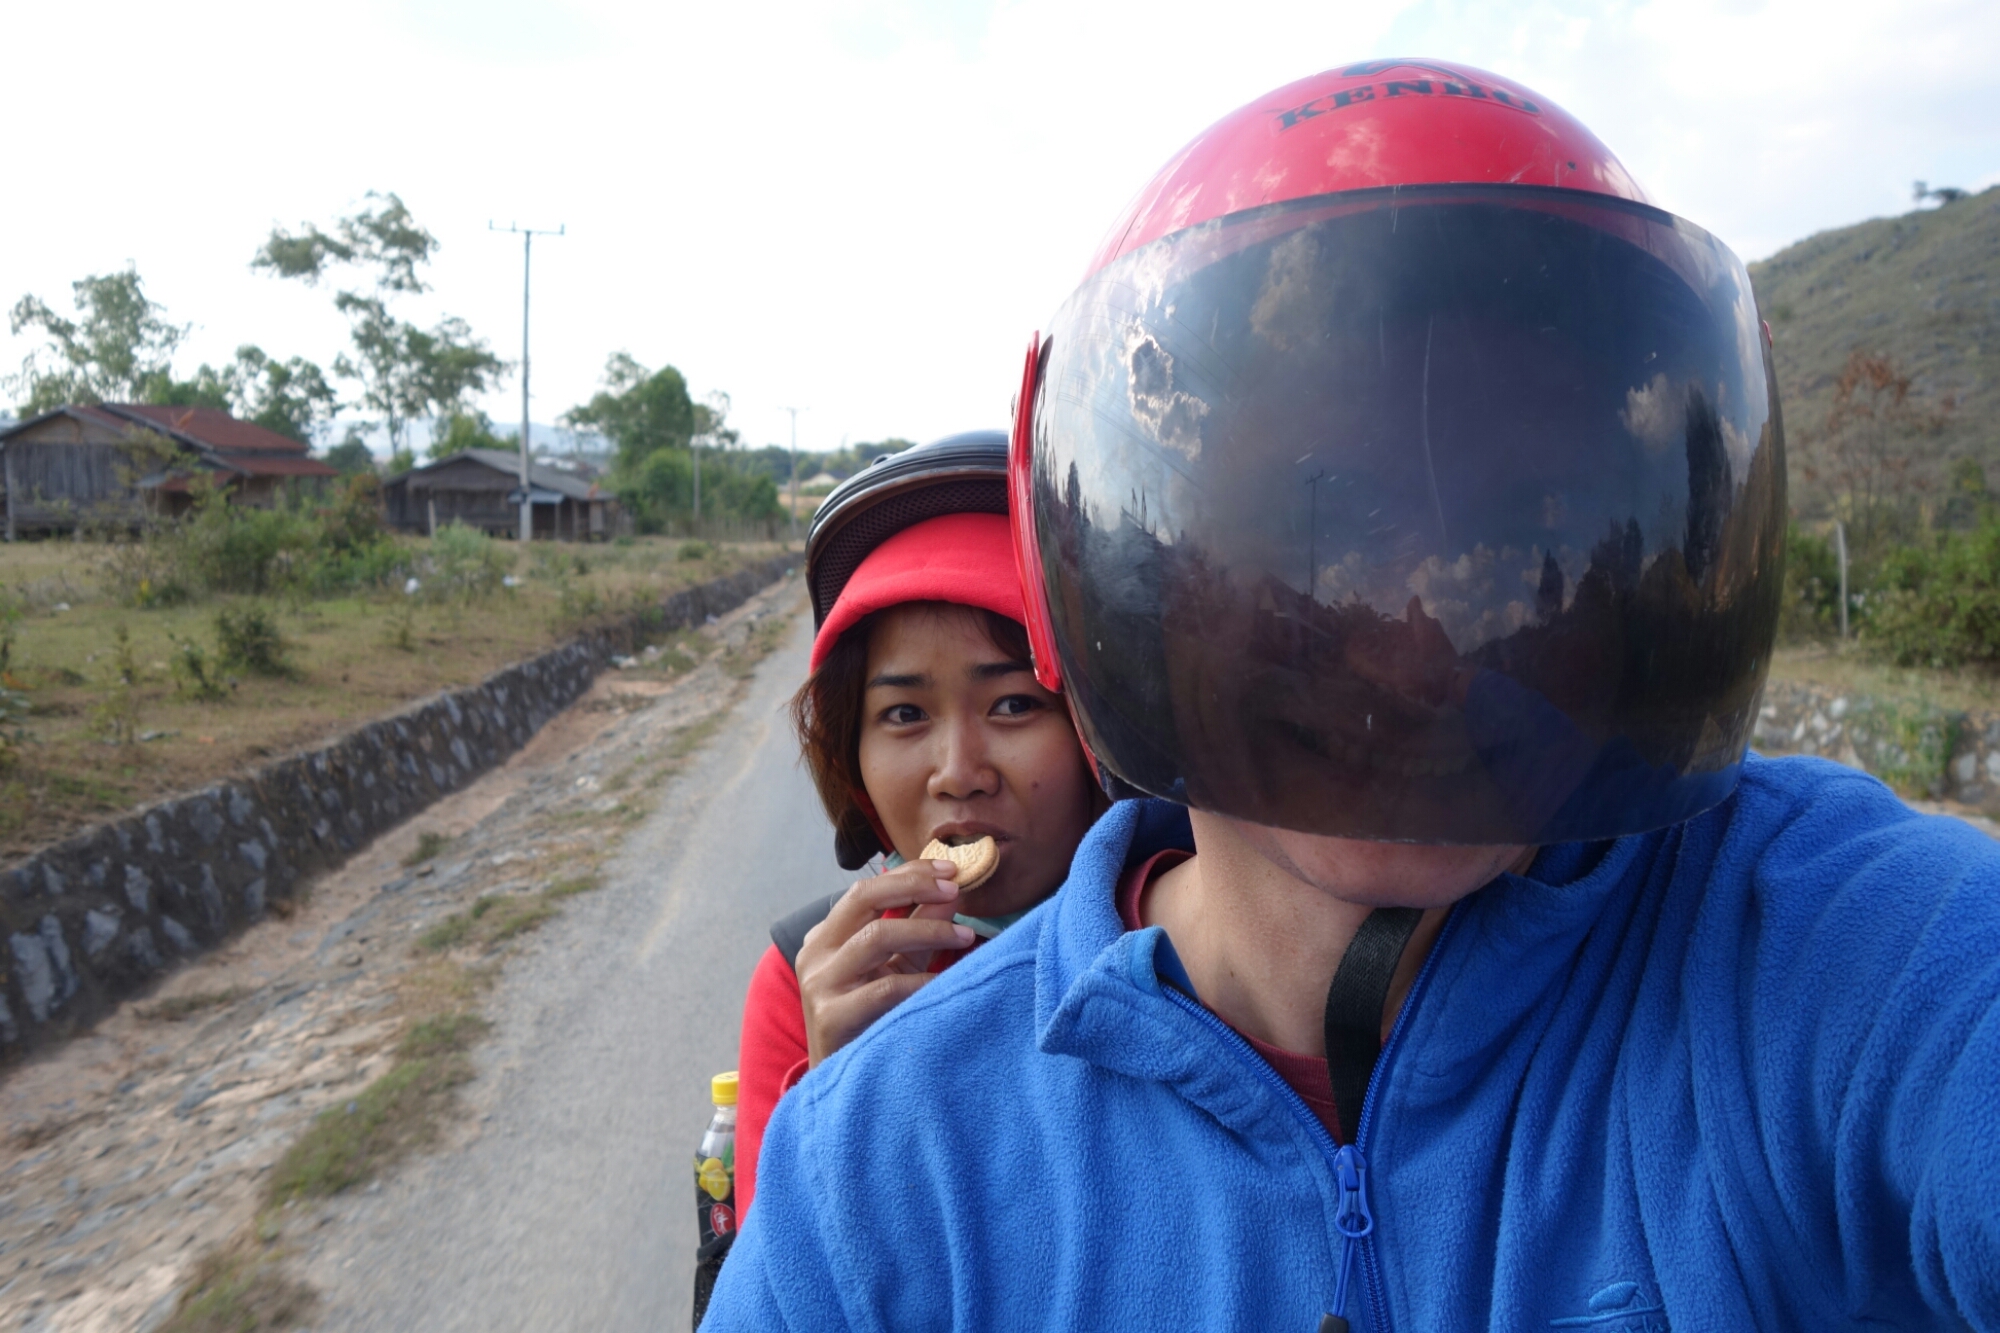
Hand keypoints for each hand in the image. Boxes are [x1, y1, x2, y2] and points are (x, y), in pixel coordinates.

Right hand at [797, 860, 975, 1067]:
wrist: (841, 1086)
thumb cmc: (870, 1021)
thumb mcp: (896, 968)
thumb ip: (918, 929)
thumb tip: (951, 892)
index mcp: (826, 937)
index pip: (866, 889)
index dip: (909, 874)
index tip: (950, 870)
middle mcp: (816, 954)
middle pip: (864, 897)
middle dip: (914, 886)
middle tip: (956, 889)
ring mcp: (819, 984)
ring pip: (875, 936)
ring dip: (927, 930)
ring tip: (964, 936)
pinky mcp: (831, 1016)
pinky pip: (885, 988)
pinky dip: (923, 982)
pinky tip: (948, 983)